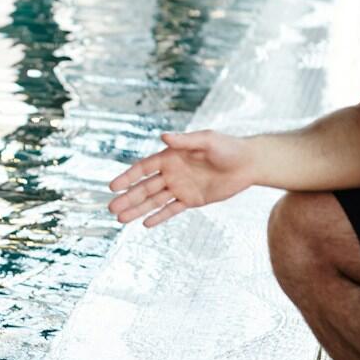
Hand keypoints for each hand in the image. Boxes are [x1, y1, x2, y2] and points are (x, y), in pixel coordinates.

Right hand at [108, 131, 253, 228]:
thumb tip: (163, 136)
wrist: (249, 163)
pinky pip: (172, 209)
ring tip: (120, 219)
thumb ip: (185, 140)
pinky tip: (145, 224)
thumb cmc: (228, 147)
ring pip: (154, 201)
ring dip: (138, 209)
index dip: (128, 177)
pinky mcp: (192, 199)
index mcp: (171, 156)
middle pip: (145, 187)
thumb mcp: (207, 140)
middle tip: (111, 208)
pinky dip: (159, 216)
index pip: (144, 169)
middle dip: (128, 198)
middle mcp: (172, 172)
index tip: (113, 186)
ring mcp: (181, 187)